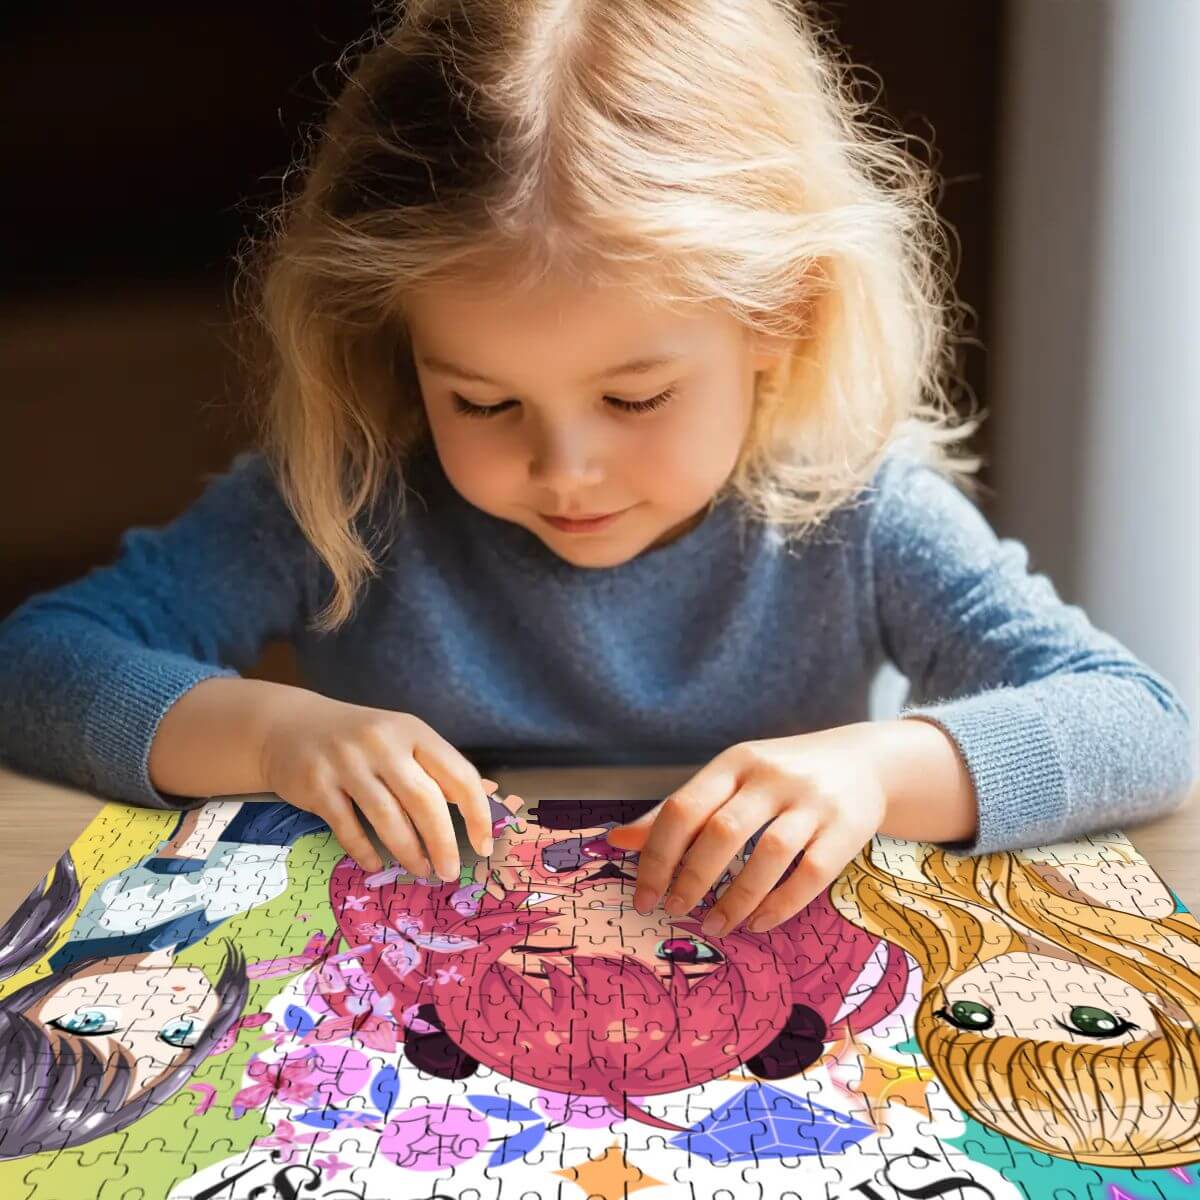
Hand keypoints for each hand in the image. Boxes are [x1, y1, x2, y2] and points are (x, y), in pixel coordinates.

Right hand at [258, 690, 495, 878]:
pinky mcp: (316, 785)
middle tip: (450, 871)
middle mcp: (381, 743)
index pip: (457, 773)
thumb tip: (484, 798)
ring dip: (408, 852)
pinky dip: (365, 852)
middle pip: (424, 800)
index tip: (484, 845)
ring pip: (387, 818)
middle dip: (443, 842)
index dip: (476, 813)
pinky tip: (376, 864)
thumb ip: (435, 768)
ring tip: (421, 870)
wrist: (289, 726)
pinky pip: (348, 829)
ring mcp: (346, 763)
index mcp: (412, 730)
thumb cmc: (360, 739)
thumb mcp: (401, 739)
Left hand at [604, 731, 887, 935]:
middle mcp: (772, 776)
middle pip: (722, 832)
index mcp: (735, 761)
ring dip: (736, 899)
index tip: (643, 895)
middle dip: (692, 879)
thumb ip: (680, 810)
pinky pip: (810, 875)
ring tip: (715, 925)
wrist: (864, 761)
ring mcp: (813, 801)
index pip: (684, 807)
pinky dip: (780, 905)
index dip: (657, 855)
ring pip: (768, 856)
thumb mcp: (730, 779)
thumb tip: (617, 841)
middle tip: (675, 911)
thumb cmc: (780, 777)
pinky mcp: (847, 827)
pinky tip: (758, 923)